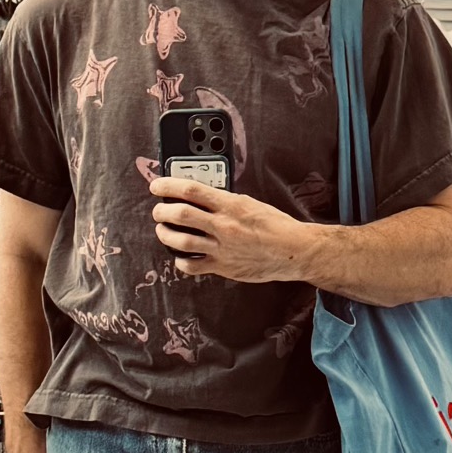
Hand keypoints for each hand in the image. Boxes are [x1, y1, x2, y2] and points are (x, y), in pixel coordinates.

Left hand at [149, 175, 316, 281]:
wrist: (293, 250)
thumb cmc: (276, 226)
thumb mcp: (250, 204)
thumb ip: (225, 201)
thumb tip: (202, 198)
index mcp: (230, 205)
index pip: (191, 190)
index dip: (169, 186)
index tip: (158, 186)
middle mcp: (223, 226)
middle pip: (179, 214)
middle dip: (161, 211)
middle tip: (158, 210)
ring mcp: (221, 248)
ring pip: (180, 241)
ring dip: (165, 234)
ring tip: (162, 230)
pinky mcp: (223, 267)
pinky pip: (191, 265)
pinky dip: (180, 260)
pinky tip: (180, 256)